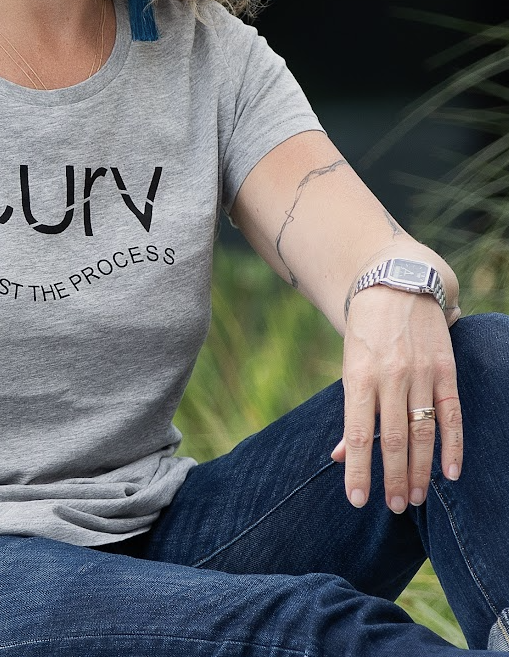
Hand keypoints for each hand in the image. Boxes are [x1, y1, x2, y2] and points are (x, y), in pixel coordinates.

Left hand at [330, 285, 462, 511]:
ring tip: (416, 498)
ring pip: (422, 431)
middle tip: (395, 507)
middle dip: (393, 478)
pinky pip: (451, 413)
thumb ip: (351, 413)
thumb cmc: (366, 334)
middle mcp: (390, 376)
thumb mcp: (349, 367)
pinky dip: (453, 445)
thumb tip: (341, 457)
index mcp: (359, 376)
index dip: (359, 470)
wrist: (396, 284)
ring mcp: (420, 372)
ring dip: (420, 469)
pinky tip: (450, 472)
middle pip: (392, 439)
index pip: (358, 434)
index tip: (357, 500)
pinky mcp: (444, 369)